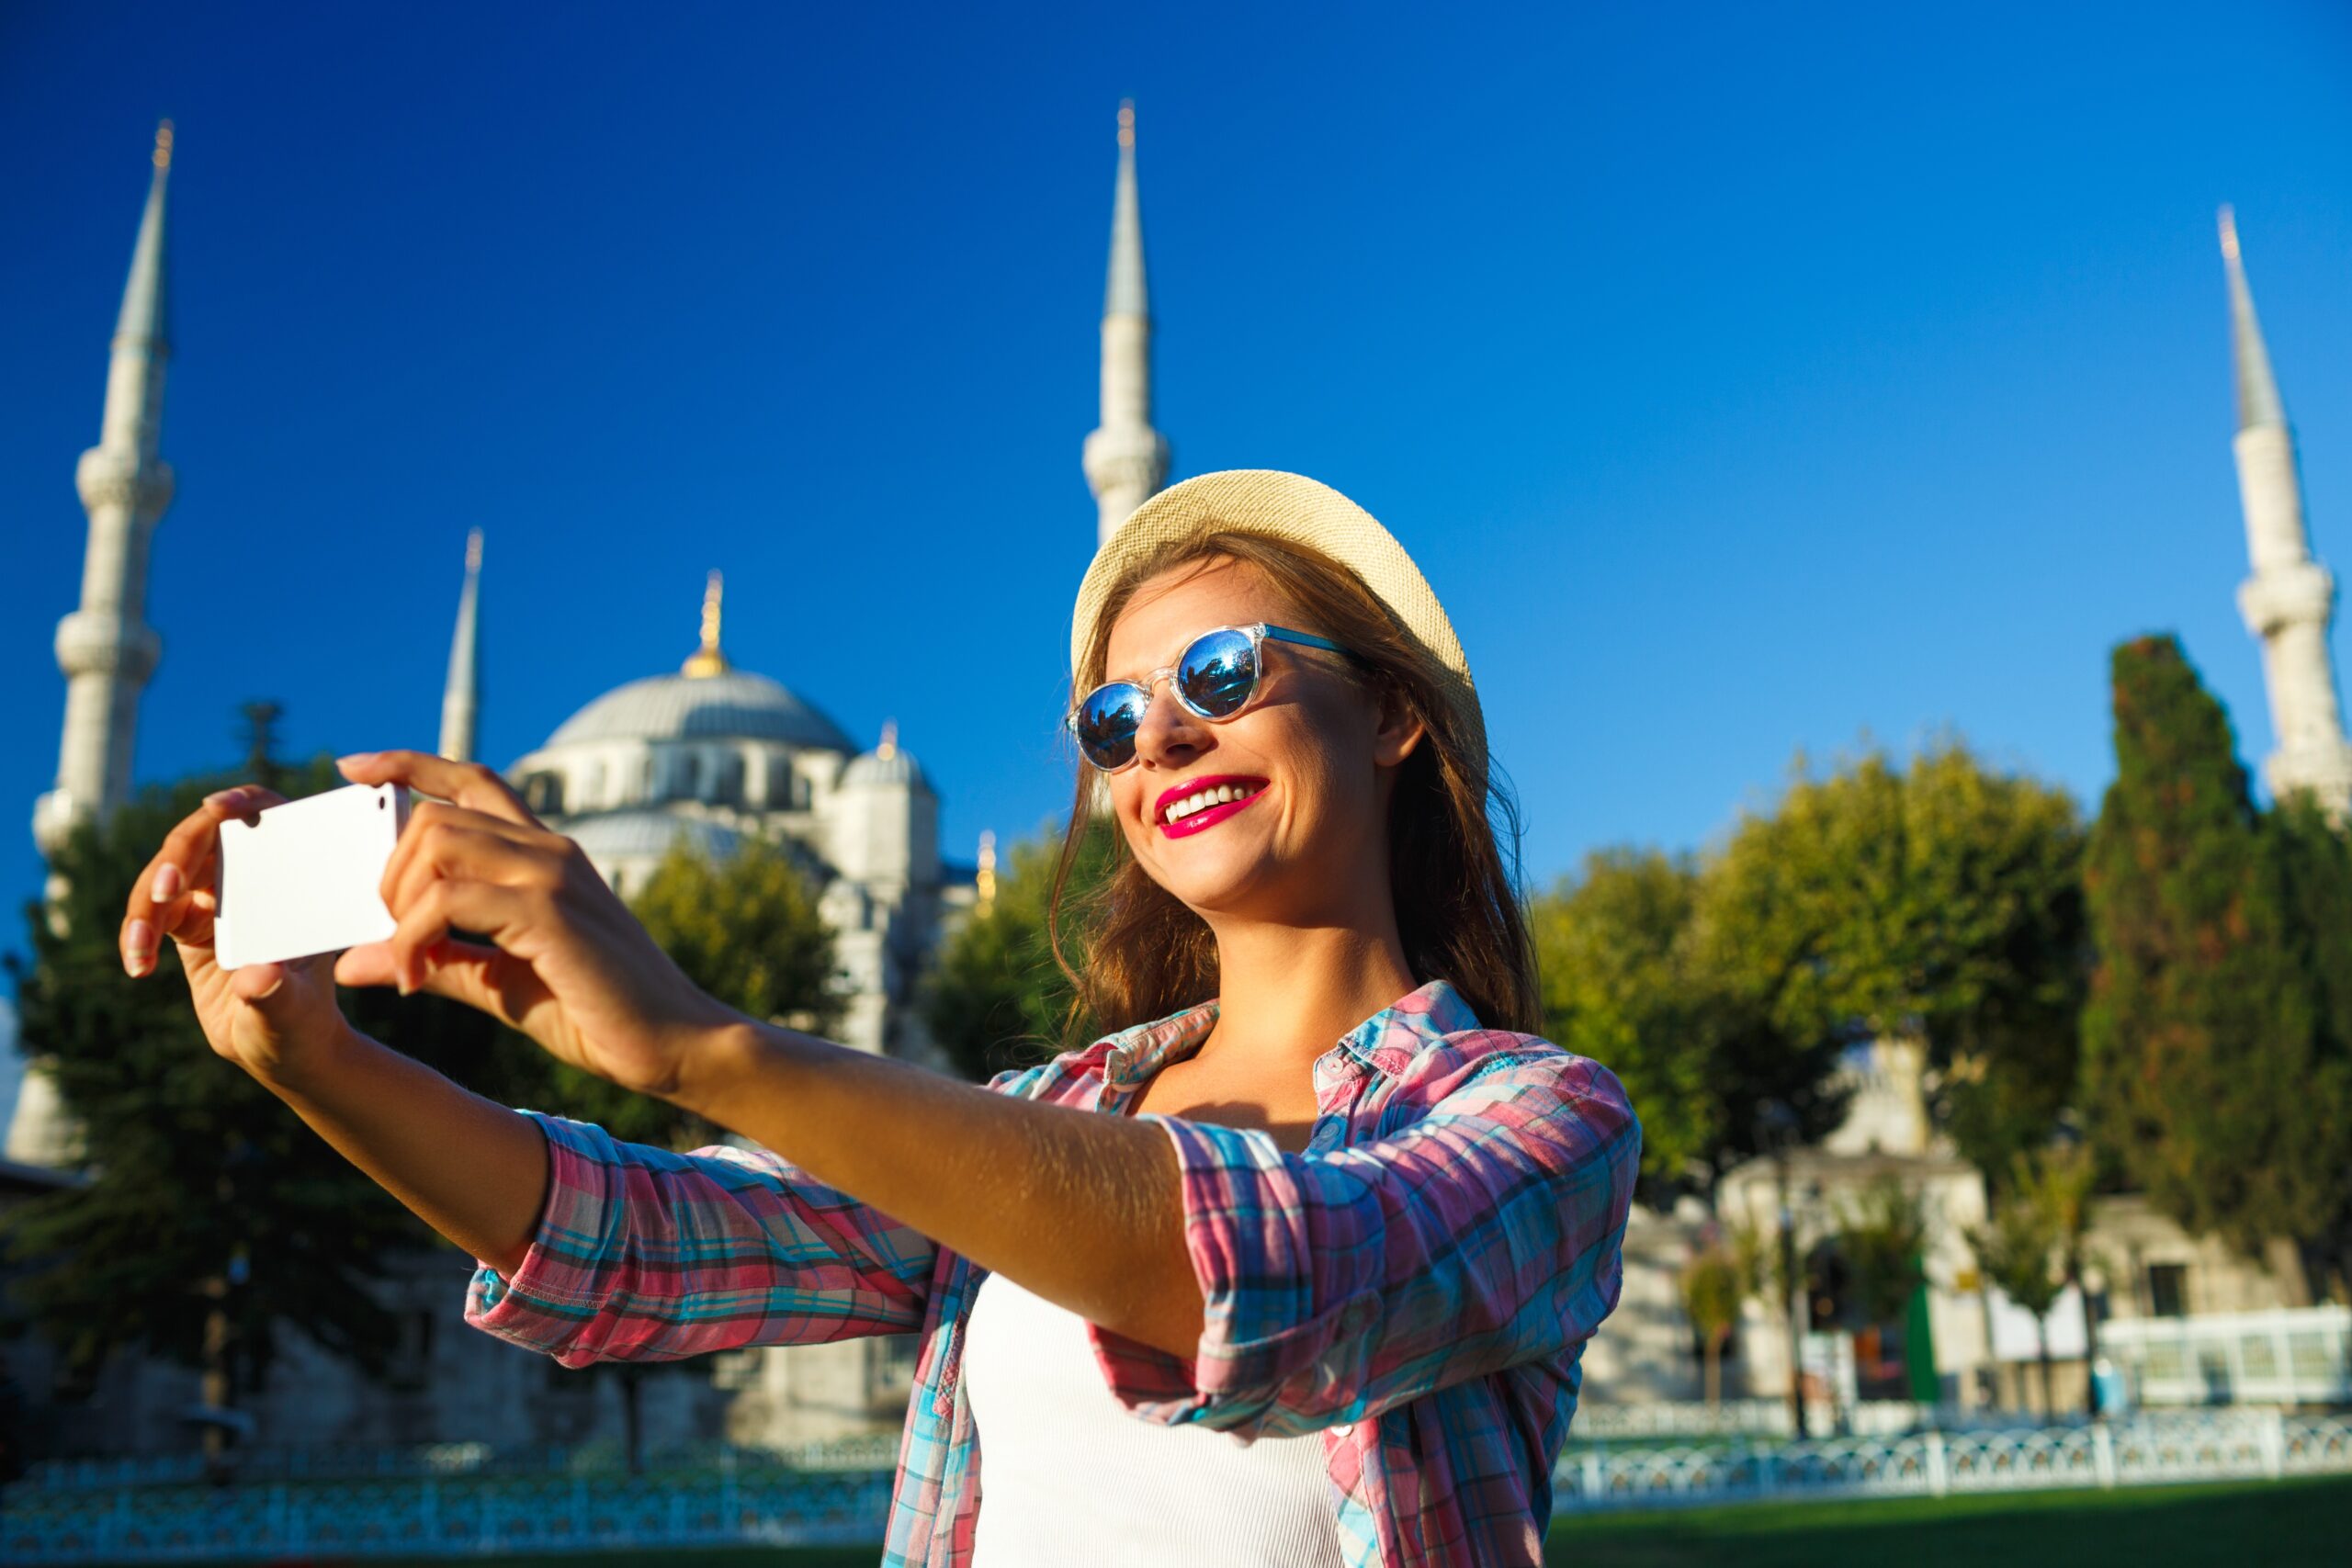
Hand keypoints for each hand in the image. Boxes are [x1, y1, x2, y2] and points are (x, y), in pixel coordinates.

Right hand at [123, 785, 357, 1085]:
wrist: (282, 1048)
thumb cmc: (303, 1023)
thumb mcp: (295, 1012)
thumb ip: (277, 995)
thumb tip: (258, 977)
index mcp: (294, 877)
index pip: (269, 816)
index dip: (243, 802)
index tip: (218, 808)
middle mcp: (255, 877)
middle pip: (203, 840)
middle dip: (176, 859)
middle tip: (163, 892)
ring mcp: (218, 896)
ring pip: (166, 875)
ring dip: (145, 904)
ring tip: (140, 948)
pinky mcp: (188, 921)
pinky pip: (151, 911)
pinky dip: (136, 933)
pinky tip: (138, 966)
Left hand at [329, 750, 739, 1098]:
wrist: (674, 1044)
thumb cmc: (597, 1014)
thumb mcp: (500, 982)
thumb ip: (434, 960)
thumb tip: (351, 962)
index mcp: (545, 856)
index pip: (473, 781)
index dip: (410, 765)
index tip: (354, 769)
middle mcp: (549, 850)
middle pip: (434, 816)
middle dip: (389, 874)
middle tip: (395, 937)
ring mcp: (552, 874)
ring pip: (435, 842)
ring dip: (399, 903)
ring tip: (409, 961)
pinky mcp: (549, 910)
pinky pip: (447, 899)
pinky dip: (413, 938)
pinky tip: (416, 980)